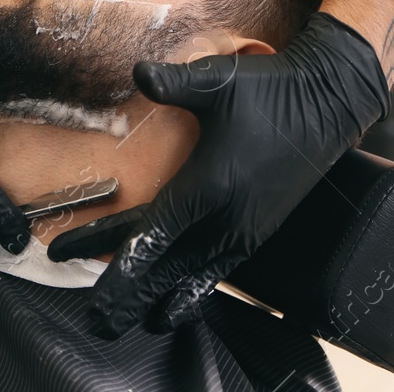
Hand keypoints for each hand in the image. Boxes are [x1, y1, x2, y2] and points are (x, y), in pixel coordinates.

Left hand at [46, 11, 389, 337]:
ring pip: (191, 277)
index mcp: (208, 186)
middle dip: (126, 295)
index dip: (102, 248)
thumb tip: (140, 72)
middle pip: (164, 268)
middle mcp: (226, 217)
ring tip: (131, 322)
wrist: (328, 102)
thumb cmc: (269, 89)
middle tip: (95, 319)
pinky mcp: (259, 231)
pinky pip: (219, 272)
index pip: (147, 231)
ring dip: (158, 299)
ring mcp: (245, 229)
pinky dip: (193, 291)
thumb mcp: (218, 80)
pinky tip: (178, 303)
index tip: (65, 255)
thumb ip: (175, 82)